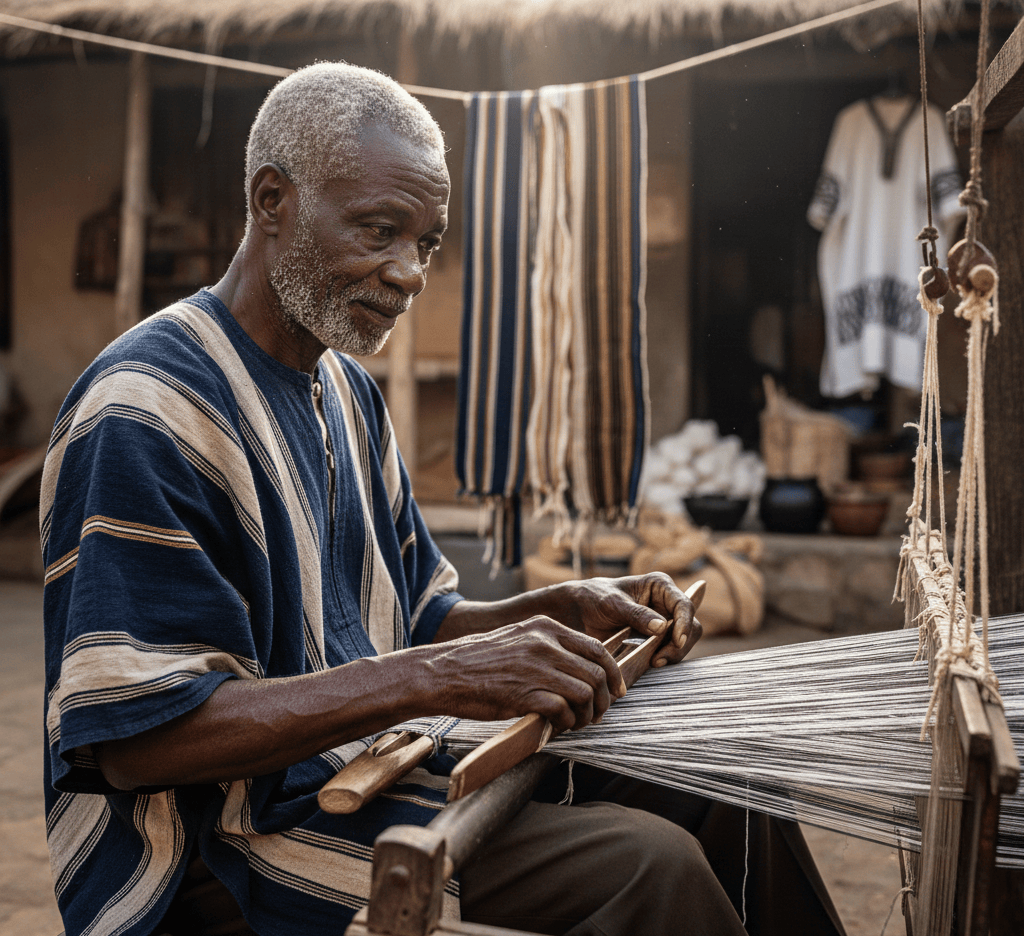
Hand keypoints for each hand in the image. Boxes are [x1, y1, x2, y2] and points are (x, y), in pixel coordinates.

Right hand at [432, 617, 625, 732]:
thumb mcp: (518, 639)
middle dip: (604, 700)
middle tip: (597, 714)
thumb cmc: (478, 661)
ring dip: (586, 715)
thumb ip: (548, 647)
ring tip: (575, 723)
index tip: (616, 690)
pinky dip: (566, 723)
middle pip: (597, 673)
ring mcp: (536, 668)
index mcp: (545, 628)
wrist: (442, 672)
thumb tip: (579, 669)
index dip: (613, 673)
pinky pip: (564, 710)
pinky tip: (556, 726)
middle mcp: (545, 644)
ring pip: (586, 693)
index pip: (597, 649)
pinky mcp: (525, 693)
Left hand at [550, 573, 701, 667]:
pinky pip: (669, 651)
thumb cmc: (594, 598)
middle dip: (680, 644)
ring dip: (673, 654)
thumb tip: (662, 627)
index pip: (684, 604)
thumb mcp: (612, 603)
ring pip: (683, 642)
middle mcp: (666, 603)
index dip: (685, 623)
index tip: (677, 641)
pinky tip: (650, 663)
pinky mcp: (656, 640)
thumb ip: (636, 614)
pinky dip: (664, 658)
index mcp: (660, 585)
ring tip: (654, 662)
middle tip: (660, 658)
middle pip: (691, 625)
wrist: (577, 612)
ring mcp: (663, 622)